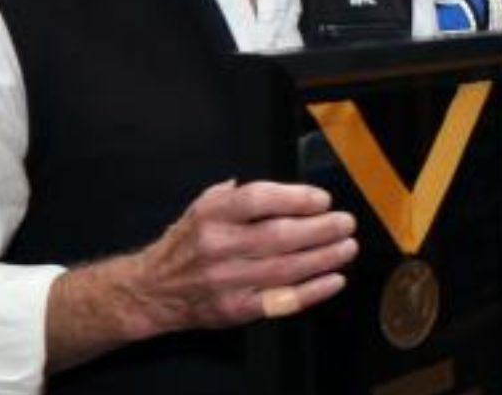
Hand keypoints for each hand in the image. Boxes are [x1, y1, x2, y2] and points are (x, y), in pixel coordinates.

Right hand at [128, 179, 356, 334]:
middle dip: (320, 229)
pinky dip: (312, 291)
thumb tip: (282, 191)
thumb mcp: (202, 205)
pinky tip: (333, 280)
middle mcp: (218, 245)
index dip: (294, 198)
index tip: (321, 199)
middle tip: (345, 222)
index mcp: (211, 214)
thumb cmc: (185, 242)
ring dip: (323, 257)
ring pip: (286, 268)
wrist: (154, 289)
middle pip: (278, 236)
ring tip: (346, 246)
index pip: (258, 199)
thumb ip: (236, 193)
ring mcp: (228, 280)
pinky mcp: (236, 309)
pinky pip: (281, 301)